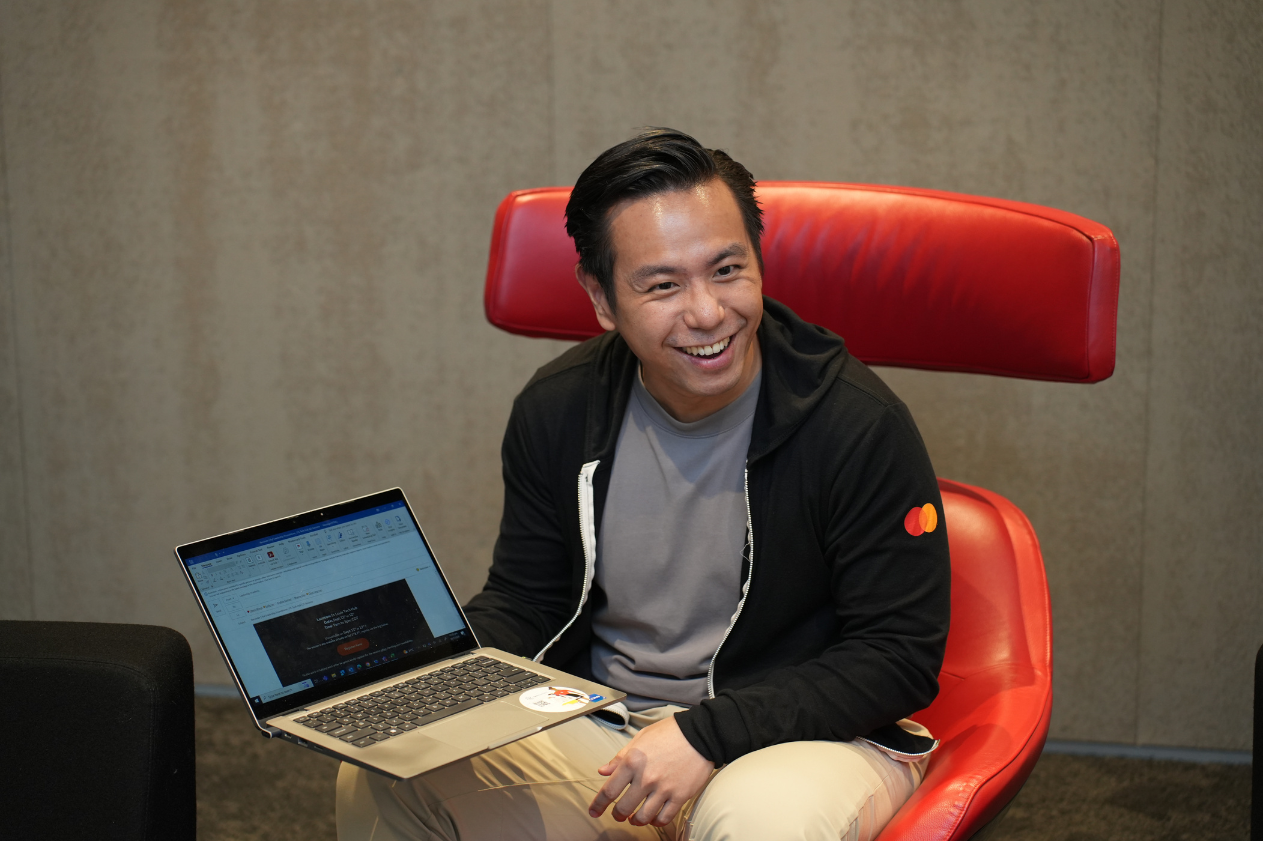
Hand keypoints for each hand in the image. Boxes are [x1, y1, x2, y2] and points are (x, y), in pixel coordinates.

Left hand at [588, 715, 713, 826]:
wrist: (701, 734)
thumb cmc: (670, 733)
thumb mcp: (640, 738)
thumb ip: (620, 757)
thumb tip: (603, 771)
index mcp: (633, 761)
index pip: (609, 790)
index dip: (598, 804)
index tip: (594, 811)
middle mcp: (646, 777)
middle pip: (623, 808)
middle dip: (617, 814)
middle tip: (618, 814)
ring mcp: (664, 789)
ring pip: (642, 817)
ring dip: (635, 820)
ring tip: (634, 818)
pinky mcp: (680, 796)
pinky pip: (664, 818)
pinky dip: (655, 821)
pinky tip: (653, 817)